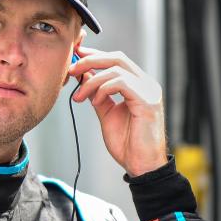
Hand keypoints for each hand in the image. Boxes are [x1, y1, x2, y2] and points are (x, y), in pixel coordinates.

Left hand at [68, 46, 167, 176]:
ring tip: (78, 96)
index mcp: (138, 85)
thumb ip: (97, 95)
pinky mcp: (148, 101)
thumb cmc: (127, 143)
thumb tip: (83, 76)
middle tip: (71, 70)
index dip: (95, 54)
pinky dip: (103, 89)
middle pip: (117, 58)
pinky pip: (121, 83)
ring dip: (91, 81)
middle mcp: (146, 84)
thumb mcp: (106, 114)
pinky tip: (94, 102)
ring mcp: (149, 91)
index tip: (75, 56)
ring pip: (116, 69)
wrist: (141, 166)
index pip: (116, 60)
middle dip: (90, 60)